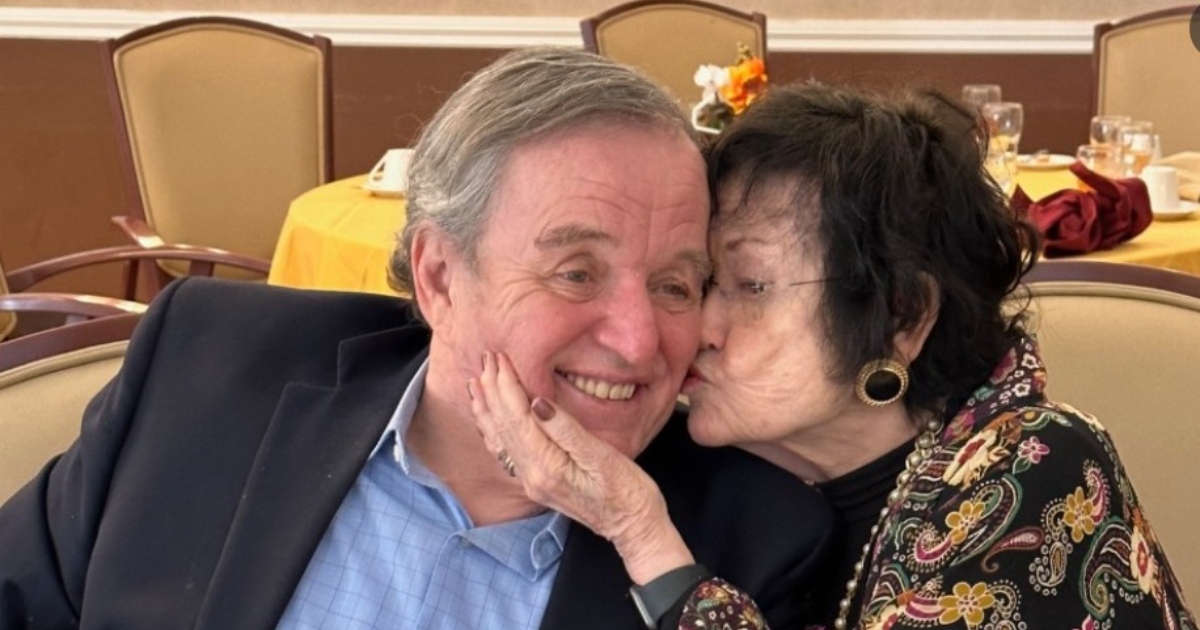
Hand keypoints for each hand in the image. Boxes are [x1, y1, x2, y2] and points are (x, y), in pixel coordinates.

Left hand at [468, 351, 694, 583]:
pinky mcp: (538, 484)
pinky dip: (495, 429)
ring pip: (501, 438)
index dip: (507, 385)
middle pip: (504, 425)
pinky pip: (507, 451)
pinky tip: (491, 419)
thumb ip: (567, 430)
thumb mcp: (603, 457)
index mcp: (547, 467)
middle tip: (487, 357)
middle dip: (493, 389)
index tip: (500, 358)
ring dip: (488, 408)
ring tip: (476, 382)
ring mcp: (532, 482)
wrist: (635, 528)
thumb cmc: (628, 492)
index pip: (518, 418)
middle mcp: (532, 477)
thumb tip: (537, 404)